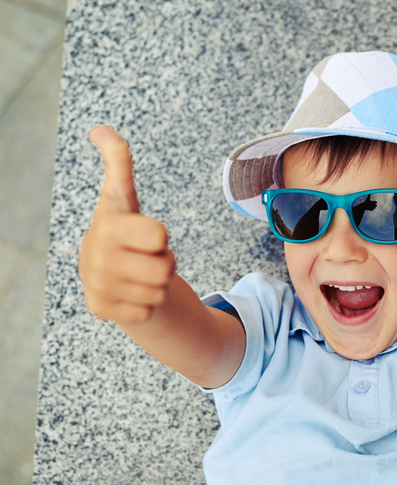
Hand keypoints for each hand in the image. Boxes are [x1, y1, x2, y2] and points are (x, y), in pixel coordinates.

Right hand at [79, 126, 175, 323]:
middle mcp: (96, 256)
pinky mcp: (100, 309)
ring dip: (157, 283)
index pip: (159, 235)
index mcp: (107, 225)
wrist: (106, 273)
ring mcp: (96, 284)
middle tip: (146, 257)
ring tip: (139, 273)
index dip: (160, 236)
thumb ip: (118, 162)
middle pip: (165, 267)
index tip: (145, 233)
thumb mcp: (123, 198)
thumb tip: (99, 129)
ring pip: (160, 290)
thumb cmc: (123, 232)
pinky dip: (146, 304)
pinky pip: (148, 310)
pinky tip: (131, 293)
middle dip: (164, 262)